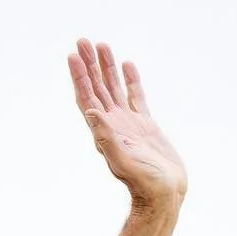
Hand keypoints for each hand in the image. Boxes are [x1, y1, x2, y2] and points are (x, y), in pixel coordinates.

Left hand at [69, 41, 186, 204]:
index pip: (87, 98)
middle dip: (89, 65)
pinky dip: (131, 80)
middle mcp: (113, 125)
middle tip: (82, 41)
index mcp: (104, 131)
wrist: (164, 194)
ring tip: (101, 45)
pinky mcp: (145, 126)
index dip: (79, 77)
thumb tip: (90, 113)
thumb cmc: (144, 183)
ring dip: (106, 68)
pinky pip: (136, 97)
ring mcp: (129, 124)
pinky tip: (127, 65)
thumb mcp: (122, 160)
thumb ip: (106, 137)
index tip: (72, 55)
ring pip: (114, 88)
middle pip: (97, 88)